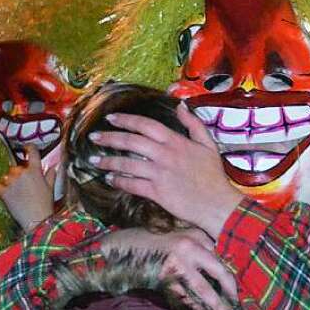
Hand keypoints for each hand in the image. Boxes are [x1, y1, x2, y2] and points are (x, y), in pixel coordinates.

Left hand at [0, 145, 56, 231]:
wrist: (37, 220)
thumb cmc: (45, 206)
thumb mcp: (51, 189)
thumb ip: (50, 176)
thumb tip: (52, 168)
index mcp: (35, 170)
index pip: (32, 152)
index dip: (28, 148)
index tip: (25, 148)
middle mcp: (22, 173)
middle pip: (16, 168)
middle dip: (18, 175)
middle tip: (23, 187)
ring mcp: (12, 182)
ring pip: (6, 177)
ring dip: (9, 183)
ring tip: (16, 194)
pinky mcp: (4, 192)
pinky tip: (0, 192)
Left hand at [89, 105, 241, 239]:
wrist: (217, 204)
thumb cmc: (213, 176)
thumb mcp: (208, 145)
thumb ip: (193, 124)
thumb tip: (180, 106)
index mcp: (176, 142)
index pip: (146, 125)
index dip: (126, 120)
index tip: (110, 118)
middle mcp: (165, 155)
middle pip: (131, 142)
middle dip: (109, 138)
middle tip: (93, 137)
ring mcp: (160, 174)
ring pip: (127, 164)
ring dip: (108, 161)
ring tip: (94, 160)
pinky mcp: (157, 192)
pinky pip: (132, 184)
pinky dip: (119, 181)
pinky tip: (110, 179)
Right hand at [101, 227, 238, 309]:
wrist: (117, 250)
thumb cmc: (145, 242)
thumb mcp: (173, 237)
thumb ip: (195, 246)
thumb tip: (217, 265)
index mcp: (192, 235)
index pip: (221, 254)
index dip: (232, 271)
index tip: (238, 283)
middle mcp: (189, 247)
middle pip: (220, 271)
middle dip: (231, 289)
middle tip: (238, 302)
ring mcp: (177, 264)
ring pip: (204, 289)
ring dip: (216, 303)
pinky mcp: (166, 279)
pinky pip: (186, 297)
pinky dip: (195, 306)